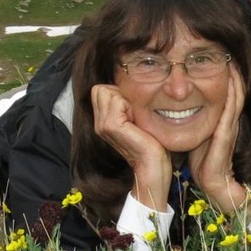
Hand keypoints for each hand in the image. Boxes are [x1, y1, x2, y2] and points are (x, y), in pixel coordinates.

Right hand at [91, 84, 171, 208]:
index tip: (132, 111)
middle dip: (119, 94)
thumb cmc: (150, 143)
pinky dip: (129, 105)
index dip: (118, 93)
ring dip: (125, 99)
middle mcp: (98, 123)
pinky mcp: (111, 126)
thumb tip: (128, 85)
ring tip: (135, 117)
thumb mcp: (135, 119)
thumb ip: (126, 105)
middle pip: (100, 89)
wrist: (152, 165)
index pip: (100, 90)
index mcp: (102, 121)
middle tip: (134, 114)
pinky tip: (137, 122)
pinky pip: (116, 99)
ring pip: (106, 91)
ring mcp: (102, 125)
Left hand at [189, 67, 249, 213]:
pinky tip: (231, 78)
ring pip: (236, 93)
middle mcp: (227, 117)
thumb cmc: (202, 159)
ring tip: (231, 56)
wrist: (212, 181)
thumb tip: (176, 103)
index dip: (222, 71)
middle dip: (231, 68)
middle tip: (227, 48)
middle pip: (233, 86)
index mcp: (220, 116)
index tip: (217, 53)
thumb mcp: (196, 131)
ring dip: (235, 75)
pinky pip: (232, 106)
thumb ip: (191, 117)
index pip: (224, 88)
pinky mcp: (226, 131)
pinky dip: (233, 91)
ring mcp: (229, 124)